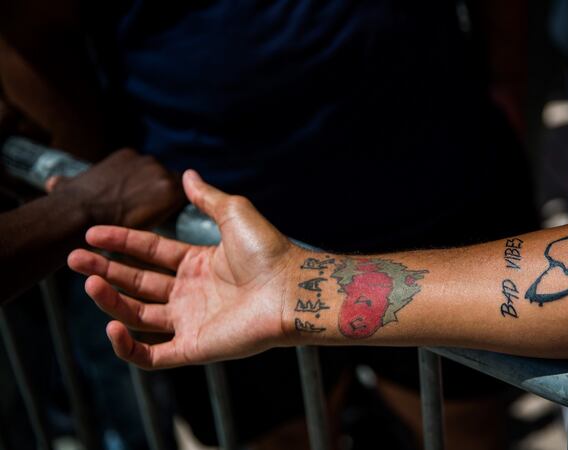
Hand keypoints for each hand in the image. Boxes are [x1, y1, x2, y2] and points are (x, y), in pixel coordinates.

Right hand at [47, 148, 183, 228]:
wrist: (76, 214)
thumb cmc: (69, 204)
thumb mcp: (65, 185)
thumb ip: (65, 183)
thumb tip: (53, 183)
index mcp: (127, 157)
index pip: (149, 174)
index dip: (147, 193)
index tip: (139, 208)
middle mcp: (147, 159)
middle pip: (166, 182)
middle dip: (161, 200)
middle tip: (153, 221)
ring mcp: (160, 172)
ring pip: (175, 193)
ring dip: (168, 209)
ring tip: (158, 227)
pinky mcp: (169, 189)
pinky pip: (183, 203)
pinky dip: (175, 215)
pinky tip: (165, 229)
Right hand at [68, 170, 297, 367]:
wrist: (290, 288)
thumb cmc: (268, 251)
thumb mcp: (233, 213)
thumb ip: (207, 197)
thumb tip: (186, 174)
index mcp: (198, 264)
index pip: (150, 252)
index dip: (121, 242)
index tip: (92, 233)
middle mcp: (191, 293)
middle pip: (137, 283)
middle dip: (105, 270)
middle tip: (73, 259)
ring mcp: (191, 321)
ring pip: (137, 315)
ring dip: (110, 300)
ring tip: (88, 282)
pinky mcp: (194, 347)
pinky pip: (152, 355)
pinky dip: (128, 346)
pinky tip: (110, 326)